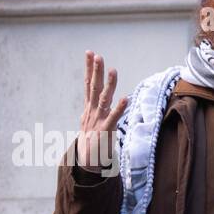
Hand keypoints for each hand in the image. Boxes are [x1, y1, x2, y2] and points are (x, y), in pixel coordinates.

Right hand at [76, 51, 127, 170]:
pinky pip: (114, 117)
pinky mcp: (106, 130)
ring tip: (113, 70)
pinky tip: (126, 98)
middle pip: (93, 87)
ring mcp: (99, 120)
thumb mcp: (90, 119)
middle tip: (97, 55)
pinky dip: (120, 108)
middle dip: (95, 71)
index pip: (88, 84)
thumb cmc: (92, 139)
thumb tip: (94, 96)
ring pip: (103, 98)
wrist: (87, 161)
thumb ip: (94, 106)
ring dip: (109, 84)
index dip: (89, 69)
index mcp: (90, 107)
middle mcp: (93, 111)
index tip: (89, 53)